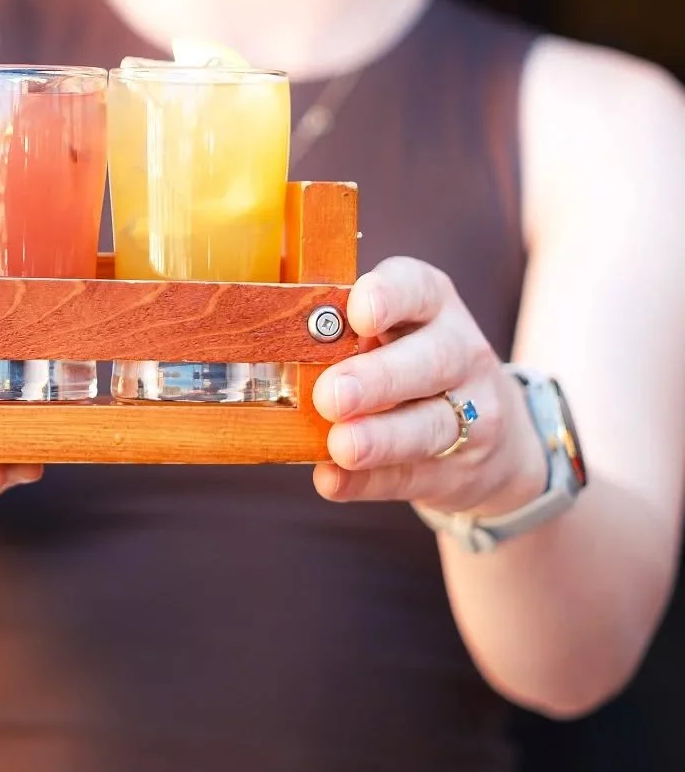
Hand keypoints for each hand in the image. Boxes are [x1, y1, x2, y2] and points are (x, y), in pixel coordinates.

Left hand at [312, 257, 546, 514]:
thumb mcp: (390, 333)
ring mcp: (473, 415)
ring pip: (430, 424)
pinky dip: (370, 482)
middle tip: (331, 396)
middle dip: (378, 379)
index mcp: (433, 306)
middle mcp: (460, 353)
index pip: (419, 289)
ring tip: (341, 445)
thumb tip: (277, 351)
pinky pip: (413, 476)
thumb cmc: (407, 365)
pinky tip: (333, 480)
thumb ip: (341, 336)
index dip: (390, 297)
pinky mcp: (460, 470)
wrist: (493, 437)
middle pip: (431, 361)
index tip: (359, 313)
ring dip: (381, 437)